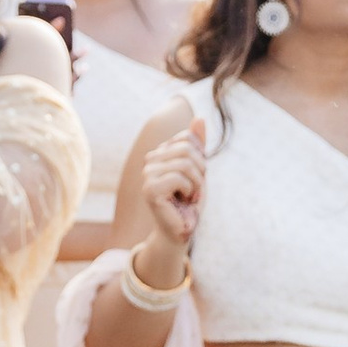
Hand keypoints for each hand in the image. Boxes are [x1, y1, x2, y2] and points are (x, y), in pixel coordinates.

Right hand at [134, 118, 205, 276]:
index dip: (200, 158)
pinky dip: (190, 191)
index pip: (187, 138)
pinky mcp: (149, 189)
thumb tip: (199, 117)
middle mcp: (149, 161)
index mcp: (159, 153)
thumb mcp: (198, 169)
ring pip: (186, 164)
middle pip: (188, 149)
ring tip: (189, 196)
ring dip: (197, 184)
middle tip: (194, 190)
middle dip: (200, 171)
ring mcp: (147, 174)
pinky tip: (183, 201)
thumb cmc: (189, 201)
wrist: (183, 229)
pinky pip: (180, 178)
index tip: (195, 177)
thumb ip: (198, 145)